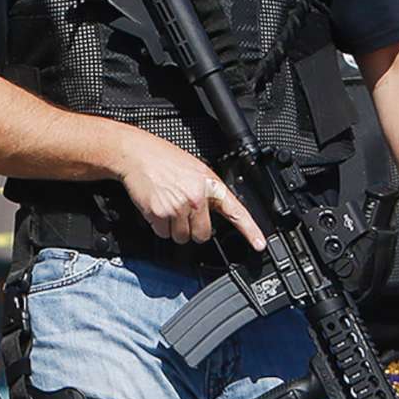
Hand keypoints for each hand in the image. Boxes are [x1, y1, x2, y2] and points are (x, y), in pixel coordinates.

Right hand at [116, 129, 263, 249]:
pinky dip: (158, 225)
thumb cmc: (164, 160)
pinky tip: (157, 207)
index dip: (251, 230)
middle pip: (202, 235)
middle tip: (183, 212)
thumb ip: (207, 191)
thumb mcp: (196, 170)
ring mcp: (178, 207)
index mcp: (210, 185)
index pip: (236, 211)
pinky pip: (163, 233)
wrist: (138, 154)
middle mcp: (197, 197)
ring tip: (168, 206)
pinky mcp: (159, 213)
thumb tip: (211, 213)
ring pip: (181, 237)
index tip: (260, 244)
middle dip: (192, 229)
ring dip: (173, 228)